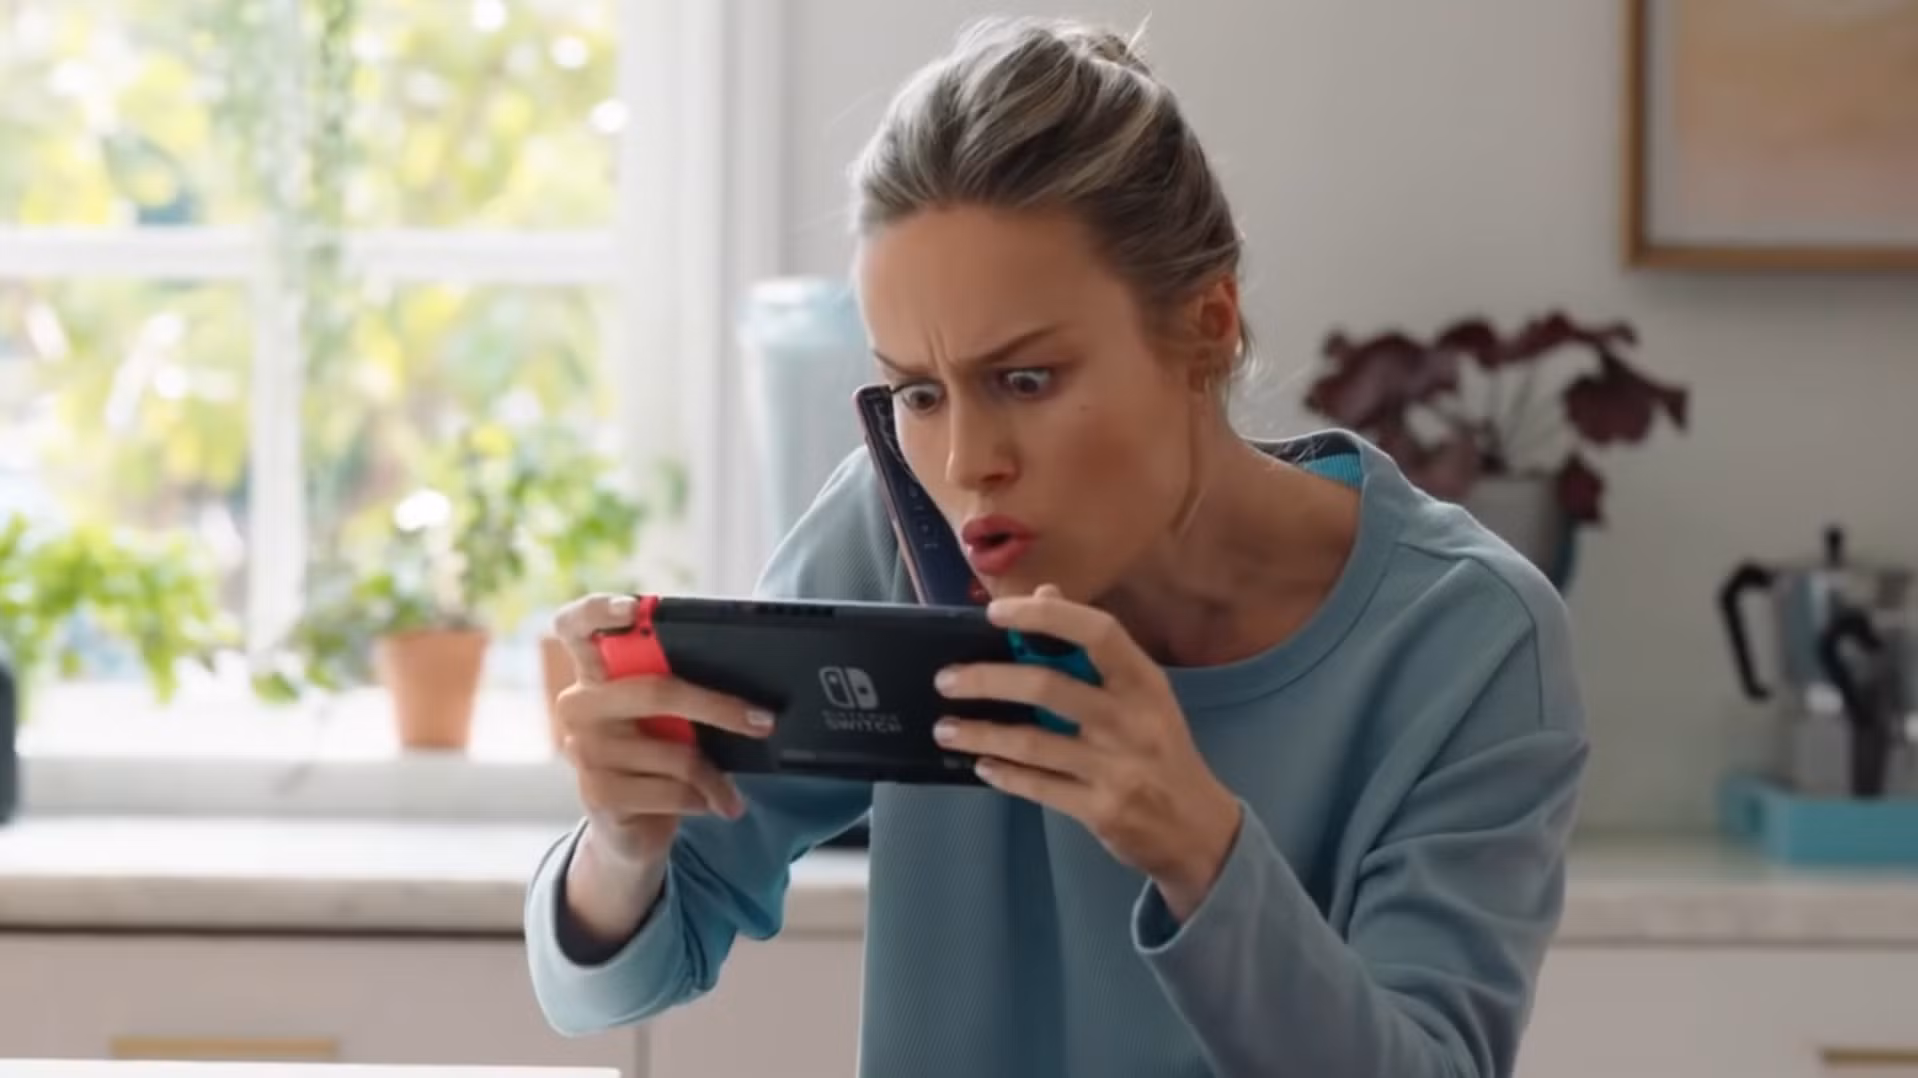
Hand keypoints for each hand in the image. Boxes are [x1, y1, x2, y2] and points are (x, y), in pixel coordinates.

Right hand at [550, 593, 775, 871]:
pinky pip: (670, 790)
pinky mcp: (597, 793)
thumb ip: (679, 687)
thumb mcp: (668, 718)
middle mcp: (579, 704)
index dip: (600, 610)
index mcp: (594, 672)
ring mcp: (583, 749)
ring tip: (733, 792)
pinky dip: (703, 800)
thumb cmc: (658, 756)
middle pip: (656, 691)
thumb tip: (749, 684)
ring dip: (717, 776)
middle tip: (764, 721)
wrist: (632, 830)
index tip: (636, 608)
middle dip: (719, 708)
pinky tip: (710, 805)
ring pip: (674, 751)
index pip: (577, 626)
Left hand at [931, 585, 1243, 920]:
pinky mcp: (1102, 809)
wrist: (1199, 828)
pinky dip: (1004, 774)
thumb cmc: (1160, 749)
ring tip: (945, 729)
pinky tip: (982, 764)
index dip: (1044, 616)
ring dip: (981, 733)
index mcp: (1144, 681)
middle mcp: (1132, 720)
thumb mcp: (1141, 694)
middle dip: (987, 680)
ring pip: (1032, 743)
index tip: (996, 613)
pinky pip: (1039, 787)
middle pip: (1048, 687)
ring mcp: (1117, 767)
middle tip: (946, 680)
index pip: (1096, 632)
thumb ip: (1094, 647)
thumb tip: (1043, 592)